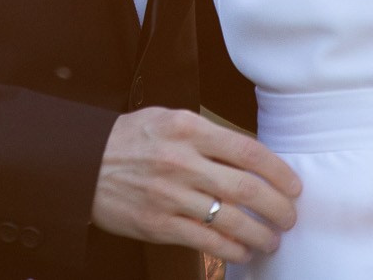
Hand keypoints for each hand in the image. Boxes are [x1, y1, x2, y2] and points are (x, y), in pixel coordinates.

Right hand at [91, 106, 299, 264]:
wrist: (79, 162)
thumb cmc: (127, 139)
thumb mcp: (165, 119)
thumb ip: (205, 134)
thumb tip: (250, 157)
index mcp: (186, 128)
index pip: (248, 151)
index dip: (279, 172)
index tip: (293, 185)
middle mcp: (181, 160)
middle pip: (246, 189)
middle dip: (278, 208)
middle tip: (289, 217)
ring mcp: (169, 194)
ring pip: (231, 220)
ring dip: (260, 235)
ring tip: (271, 240)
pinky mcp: (158, 224)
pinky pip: (206, 242)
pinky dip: (231, 250)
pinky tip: (242, 252)